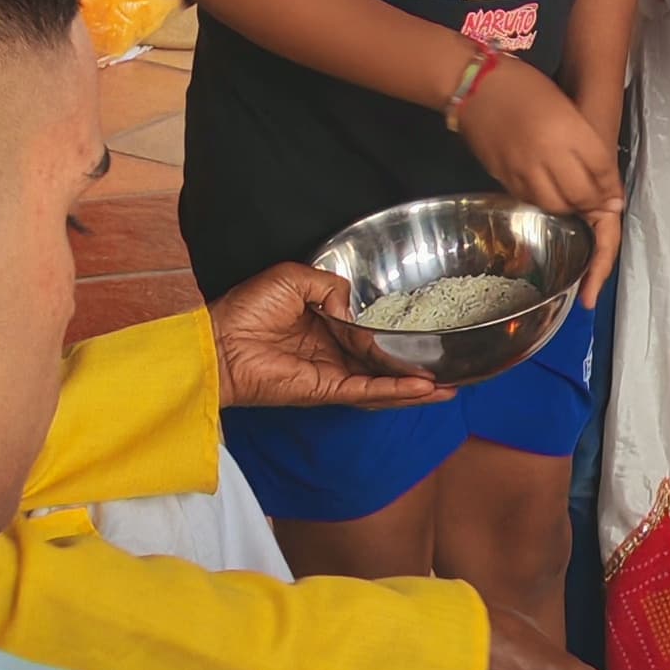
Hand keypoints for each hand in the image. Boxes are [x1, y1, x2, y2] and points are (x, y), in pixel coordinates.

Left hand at [207, 260, 441, 408]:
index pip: (369, 331)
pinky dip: (395, 392)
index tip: (424, 331)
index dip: (396, 333)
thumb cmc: (246, 308)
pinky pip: (367, 393)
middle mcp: (332, 353)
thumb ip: (332, 286)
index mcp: (325, 325)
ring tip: (450, 388)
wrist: (218, 340)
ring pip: (382, 384)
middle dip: (416, 367)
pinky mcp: (325, 391)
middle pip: (383, 363)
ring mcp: (331, 375)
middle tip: (451, 367)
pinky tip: (423, 389)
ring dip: (415, 387)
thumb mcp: (294, 277)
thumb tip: (353, 308)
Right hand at [455, 53, 625, 233]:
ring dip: (570, 207)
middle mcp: (547, 153)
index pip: (601, 168)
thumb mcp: (562, 103)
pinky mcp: (502, 176)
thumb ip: (584, 136)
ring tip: (575, 200)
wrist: (473, 85)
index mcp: (567, 129)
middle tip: (599, 203)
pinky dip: (545, 202)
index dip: (611, 187)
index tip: (614, 196)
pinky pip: (530, 200)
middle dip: (594, 203)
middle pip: (581, 193)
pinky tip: (550, 194)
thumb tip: (603, 172)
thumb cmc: (523, 84)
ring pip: (555, 204)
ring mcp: (523, 168)